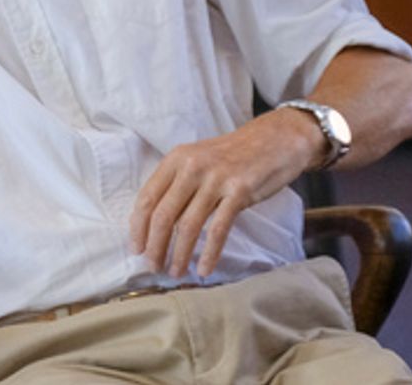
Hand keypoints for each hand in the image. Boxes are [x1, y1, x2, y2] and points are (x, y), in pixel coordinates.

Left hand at [128, 111, 318, 276]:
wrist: (275, 139)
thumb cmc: (234, 155)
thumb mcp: (198, 160)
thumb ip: (178, 184)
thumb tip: (156, 223)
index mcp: (175, 159)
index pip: (147, 197)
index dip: (138, 227)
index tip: (135, 249)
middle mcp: (191, 167)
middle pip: (163, 215)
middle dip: (155, 246)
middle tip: (153, 267)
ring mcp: (216, 179)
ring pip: (187, 226)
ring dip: (179, 254)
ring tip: (176, 272)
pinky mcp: (239, 192)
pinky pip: (218, 230)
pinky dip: (209, 254)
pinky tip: (204, 270)